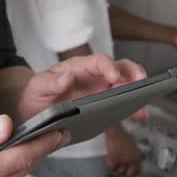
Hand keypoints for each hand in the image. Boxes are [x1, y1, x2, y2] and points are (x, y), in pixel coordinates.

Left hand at [16, 54, 147, 122]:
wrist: (33, 113)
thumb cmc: (36, 95)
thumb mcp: (37, 88)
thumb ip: (50, 82)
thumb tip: (66, 77)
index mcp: (78, 68)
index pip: (98, 61)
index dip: (108, 66)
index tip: (114, 75)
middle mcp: (92, 77)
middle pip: (118, 68)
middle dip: (132, 72)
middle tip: (140, 81)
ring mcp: (100, 91)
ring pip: (124, 85)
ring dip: (137, 92)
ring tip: (143, 103)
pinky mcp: (102, 106)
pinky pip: (121, 105)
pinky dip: (133, 109)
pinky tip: (140, 115)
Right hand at [105, 126, 142, 176]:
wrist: (116, 133)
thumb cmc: (123, 137)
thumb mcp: (134, 146)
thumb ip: (136, 154)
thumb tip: (138, 159)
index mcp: (137, 157)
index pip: (138, 171)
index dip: (134, 174)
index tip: (131, 175)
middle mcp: (131, 160)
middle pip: (129, 175)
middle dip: (124, 173)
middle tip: (121, 169)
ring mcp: (123, 161)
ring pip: (119, 172)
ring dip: (116, 167)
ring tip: (115, 161)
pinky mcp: (114, 160)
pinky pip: (111, 168)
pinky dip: (109, 164)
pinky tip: (110, 159)